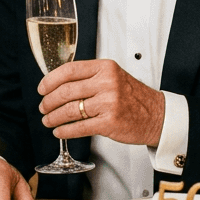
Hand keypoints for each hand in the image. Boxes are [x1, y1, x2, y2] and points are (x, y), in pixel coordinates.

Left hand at [38, 59, 165, 145]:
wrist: (157, 115)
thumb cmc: (133, 97)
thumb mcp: (113, 76)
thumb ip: (90, 77)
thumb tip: (58, 84)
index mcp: (105, 68)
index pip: (69, 70)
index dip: (50, 80)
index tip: (42, 88)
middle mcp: (106, 83)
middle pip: (66, 91)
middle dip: (49, 101)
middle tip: (43, 107)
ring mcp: (108, 103)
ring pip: (70, 110)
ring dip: (54, 117)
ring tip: (48, 120)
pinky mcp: (109, 123)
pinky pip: (80, 127)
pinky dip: (65, 131)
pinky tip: (59, 132)